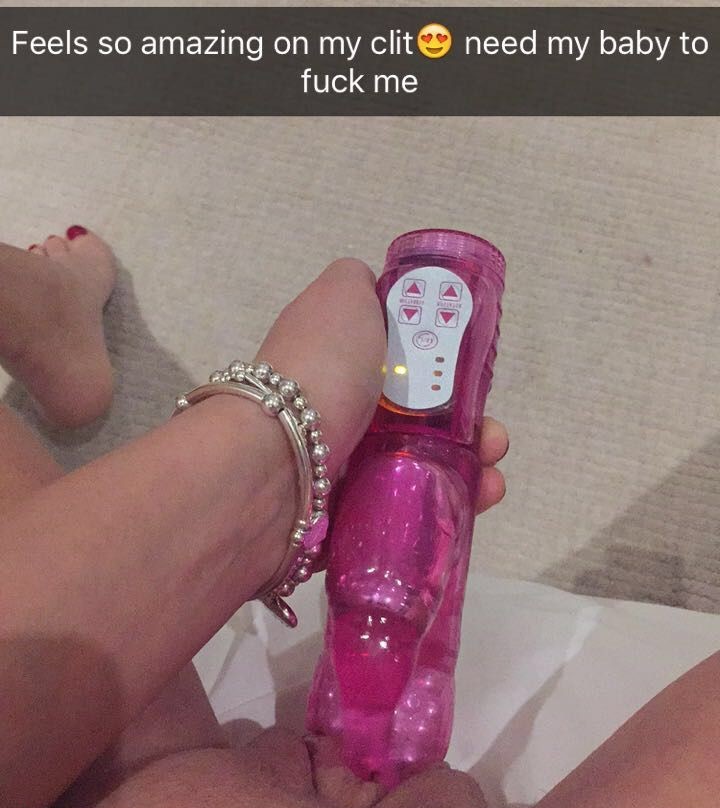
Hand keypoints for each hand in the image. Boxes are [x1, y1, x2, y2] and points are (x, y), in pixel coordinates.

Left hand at [257, 259, 507, 513]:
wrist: (271, 464)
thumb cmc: (318, 371)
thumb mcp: (342, 294)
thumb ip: (358, 283)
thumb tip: (375, 288)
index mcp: (337, 364)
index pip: (400, 369)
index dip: (446, 374)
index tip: (477, 385)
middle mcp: (334, 416)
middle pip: (418, 425)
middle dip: (469, 431)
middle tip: (494, 441)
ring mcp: (337, 474)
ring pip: (417, 476)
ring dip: (467, 476)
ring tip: (491, 482)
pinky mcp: (343, 525)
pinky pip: (401, 522)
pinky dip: (445, 516)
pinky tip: (473, 507)